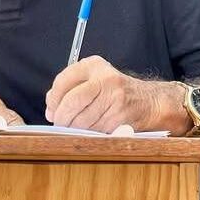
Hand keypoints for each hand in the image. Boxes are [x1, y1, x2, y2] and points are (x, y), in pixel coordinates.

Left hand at [45, 56, 164, 132]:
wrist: (149, 101)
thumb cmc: (116, 92)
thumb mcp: (94, 80)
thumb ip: (70, 88)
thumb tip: (50, 105)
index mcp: (94, 65)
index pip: (64, 81)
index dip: (53, 99)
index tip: (51, 109)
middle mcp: (105, 78)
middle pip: (72, 101)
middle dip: (61, 117)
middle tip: (59, 123)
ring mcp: (114, 98)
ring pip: (82, 120)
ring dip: (74, 129)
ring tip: (75, 127)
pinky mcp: (120, 116)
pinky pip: (95, 130)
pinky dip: (88, 134)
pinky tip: (91, 129)